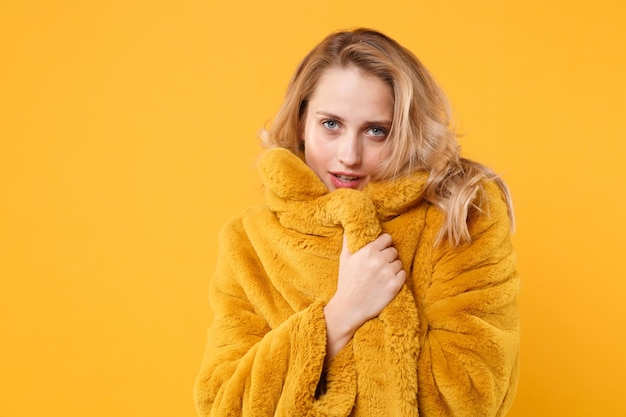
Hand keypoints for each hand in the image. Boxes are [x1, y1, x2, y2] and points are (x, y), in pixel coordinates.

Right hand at [324, 233, 405, 357]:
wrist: (350, 308)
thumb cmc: (346, 283)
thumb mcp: (344, 259)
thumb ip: (348, 241)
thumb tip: (350, 227)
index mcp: (367, 251)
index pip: (387, 238)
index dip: (384, 244)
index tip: (381, 250)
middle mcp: (379, 260)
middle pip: (393, 250)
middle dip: (388, 257)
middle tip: (380, 265)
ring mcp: (388, 273)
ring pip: (399, 263)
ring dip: (393, 268)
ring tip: (383, 275)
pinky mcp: (395, 285)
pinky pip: (403, 274)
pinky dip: (398, 277)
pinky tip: (388, 282)